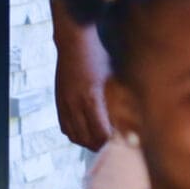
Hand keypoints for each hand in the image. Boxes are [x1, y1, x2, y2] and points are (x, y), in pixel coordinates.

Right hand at [53, 20, 110, 149]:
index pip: (101, 133)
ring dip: (87, 143)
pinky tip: (85, 131)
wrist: (73, 42)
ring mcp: (65, 104)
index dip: (112, 142)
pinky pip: (65, 127)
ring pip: (74, 136)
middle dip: (101, 146)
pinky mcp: (59, 102)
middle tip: (113, 145)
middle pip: (87, 139)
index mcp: (92, 98)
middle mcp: (75, 104)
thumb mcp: (114, 77)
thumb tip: (131, 120)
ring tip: (100, 141)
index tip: (123, 142)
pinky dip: (75, 134)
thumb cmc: (99, 57)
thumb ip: (119, 100)